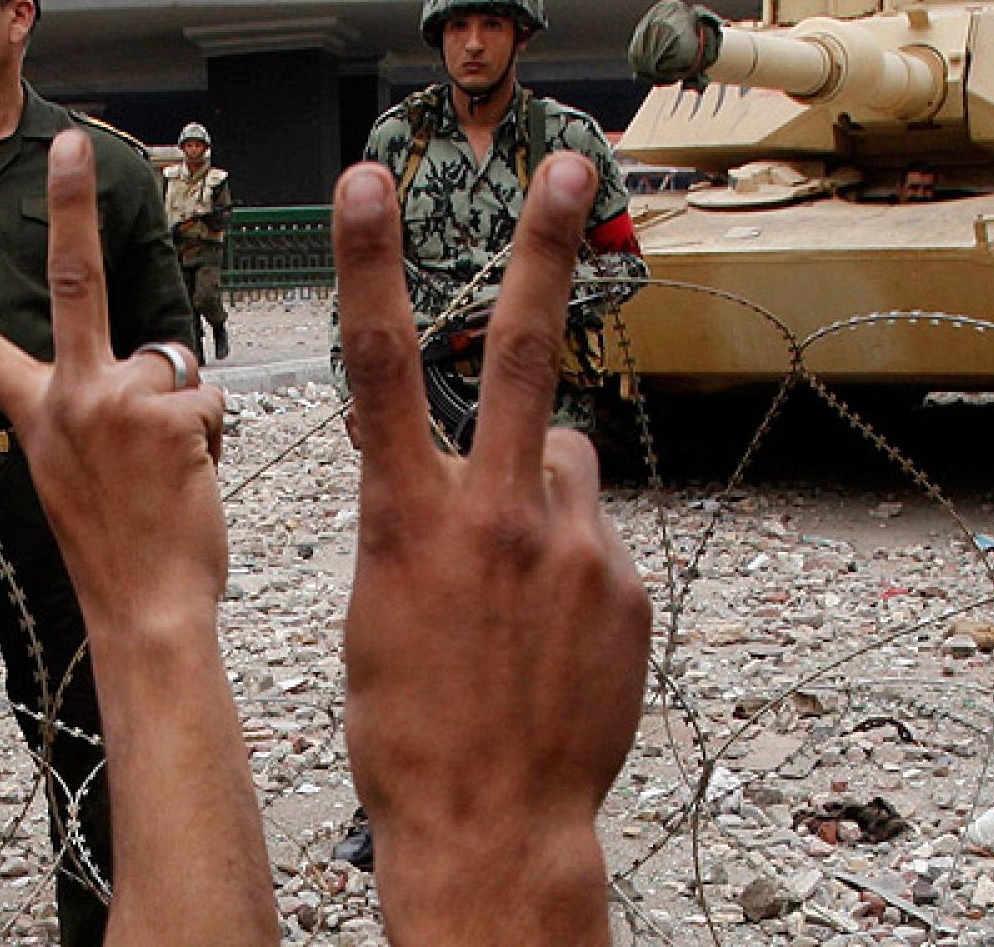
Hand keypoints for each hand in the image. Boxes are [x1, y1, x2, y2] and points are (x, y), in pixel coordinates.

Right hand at [0, 132, 225, 639]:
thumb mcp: (82, 474)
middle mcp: (71, 396)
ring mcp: (118, 400)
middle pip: (76, 280)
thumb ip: (99, 413)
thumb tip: (146, 371)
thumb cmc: (122, 545)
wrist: (144, 606)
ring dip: (186, 415)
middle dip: (70, 203)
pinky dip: (209, 438)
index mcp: (42, 415)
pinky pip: (208, 400)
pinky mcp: (168, 413)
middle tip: (69, 140)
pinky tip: (187, 479)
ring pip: (176, 368)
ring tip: (167, 474)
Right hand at [333, 156, 651, 945]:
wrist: (495, 826)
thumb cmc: (409, 727)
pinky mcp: (625, 582)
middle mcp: (497, 513)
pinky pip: (595, 537)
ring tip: (519, 581)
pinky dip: (574, 562)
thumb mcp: (377, 611)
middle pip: (521, 353)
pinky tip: (556, 632)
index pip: (380, 366)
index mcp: (409, 519)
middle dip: (544, 250)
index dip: (368, 262)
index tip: (367, 180)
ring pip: (565, 462)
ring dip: (542, 492)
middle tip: (573, 168)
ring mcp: (573, 546)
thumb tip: (452, 470)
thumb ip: (418, 519)